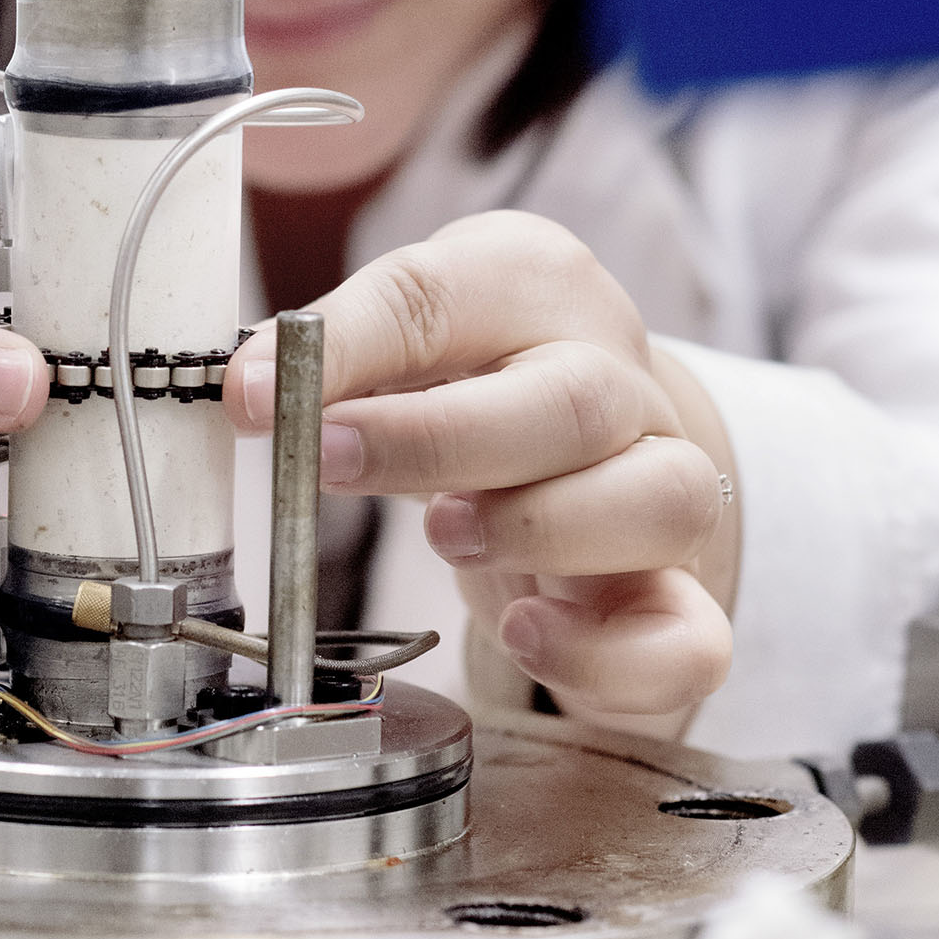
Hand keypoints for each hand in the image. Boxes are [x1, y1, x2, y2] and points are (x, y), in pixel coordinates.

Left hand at [225, 213, 734, 732]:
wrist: (600, 432)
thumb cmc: (481, 378)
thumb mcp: (407, 337)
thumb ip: (338, 360)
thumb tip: (253, 392)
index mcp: (537, 287)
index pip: (442, 296)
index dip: (344, 346)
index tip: (251, 397)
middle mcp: (621, 383)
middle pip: (571, 403)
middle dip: (436, 440)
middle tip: (331, 461)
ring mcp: (670, 488)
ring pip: (660, 502)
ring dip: (541, 525)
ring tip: (446, 535)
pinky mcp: (682, 600)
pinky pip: (686, 640)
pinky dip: (604, 651)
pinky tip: (527, 636)